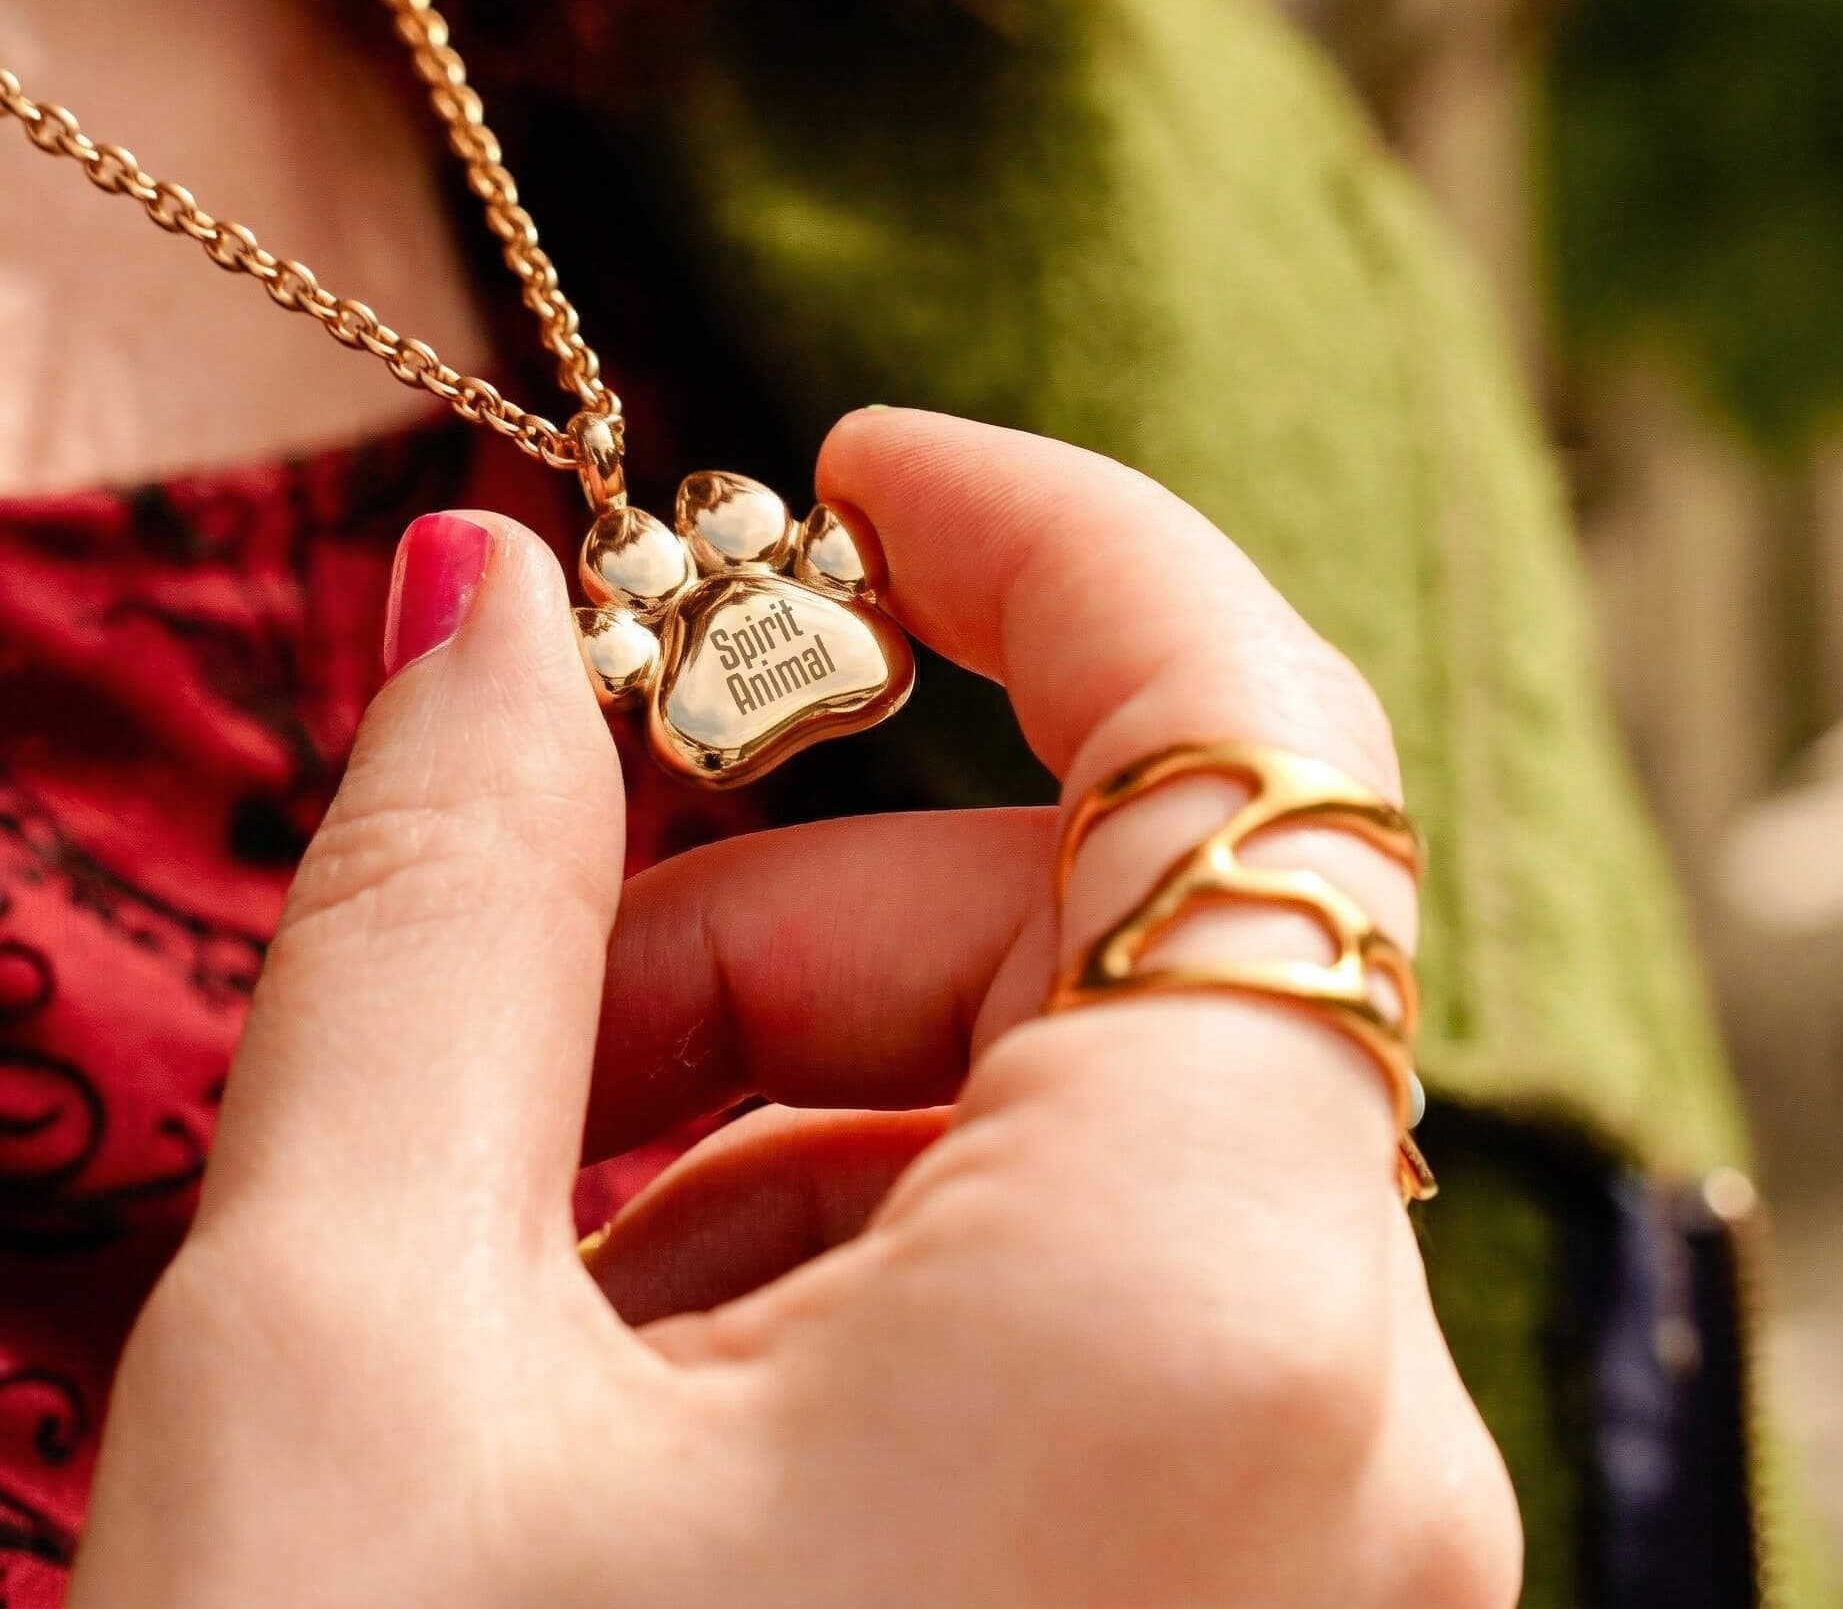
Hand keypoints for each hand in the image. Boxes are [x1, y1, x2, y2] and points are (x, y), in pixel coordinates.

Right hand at [71, 410, 1518, 1608]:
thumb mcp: (355, 1366)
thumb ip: (439, 923)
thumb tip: (472, 611)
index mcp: (1210, 1312)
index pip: (1249, 736)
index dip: (1056, 544)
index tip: (853, 481)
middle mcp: (1348, 1430)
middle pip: (1087, 960)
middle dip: (789, 919)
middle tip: (513, 1022)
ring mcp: (1322, 1550)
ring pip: (1068, 1138)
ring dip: (791, 1113)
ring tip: (530, 1280)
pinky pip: (1086, 1310)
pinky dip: (860, 1269)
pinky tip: (642, 1413)